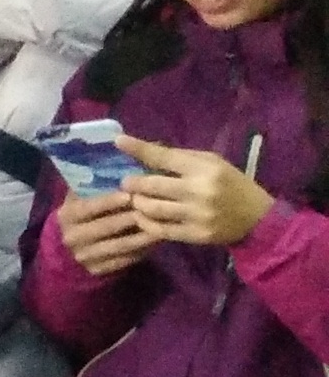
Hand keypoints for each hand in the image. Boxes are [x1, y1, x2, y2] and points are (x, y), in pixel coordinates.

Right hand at [57, 187, 156, 277]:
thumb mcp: (84, 196)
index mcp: (66, 215)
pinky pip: (123, 261)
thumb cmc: (87, 211)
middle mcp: (71, 237)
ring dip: (140, 237)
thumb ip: (97, 184)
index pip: (86, 207)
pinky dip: (140, 252)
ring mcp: (83, 256)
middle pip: (104, 228)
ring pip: (117, 246)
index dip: (107, 201)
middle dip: (129, 219)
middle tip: (153, 210)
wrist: (76, 243)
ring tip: (160, 227)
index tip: (129, 195)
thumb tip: (117, 162)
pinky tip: (154, 242)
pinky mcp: (96, 270)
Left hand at [119, 135, 275, 251]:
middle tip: (126, 183)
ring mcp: (196, 215)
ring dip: (137, 203)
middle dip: (132, 183)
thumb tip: (146, 151)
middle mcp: (199, 191)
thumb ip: (182, 159)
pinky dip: (145, 222)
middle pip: (151, 185)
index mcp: (205, 168)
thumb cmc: (231, 184)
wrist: (257, 218)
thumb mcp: (213, 163)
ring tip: (135, 199)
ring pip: (151, 209)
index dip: (139, 149)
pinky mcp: (194, 235)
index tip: (119, 141)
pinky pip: (159, 230)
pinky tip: (143, 216)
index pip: (164, 157)